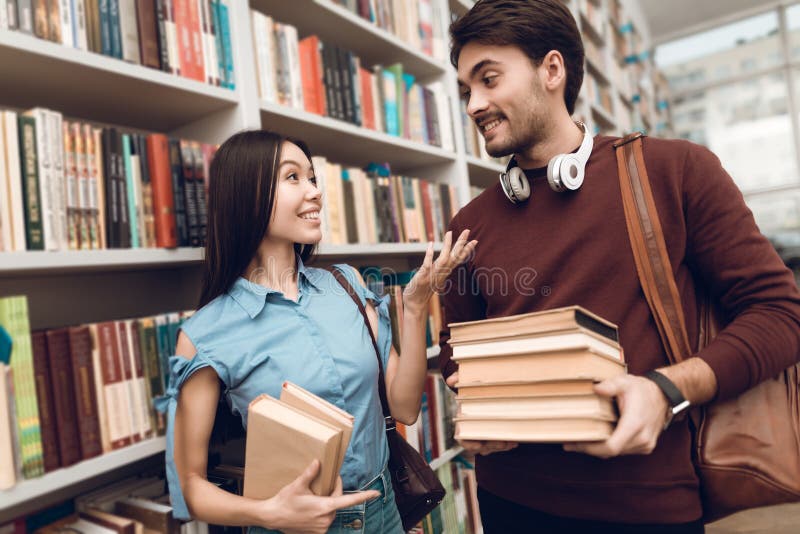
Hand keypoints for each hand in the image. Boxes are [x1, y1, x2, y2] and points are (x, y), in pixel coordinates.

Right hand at [259, 460, 379, 533]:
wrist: (272, 518)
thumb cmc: (285, 501)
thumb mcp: (297, 485)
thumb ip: (310, 474)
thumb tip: (318, 461)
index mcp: (325, 506)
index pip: (349, 500)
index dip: (364, 496)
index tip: (376, 493)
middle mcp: (326, 519)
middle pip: (337, 501)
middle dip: (333, 491)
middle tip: (322, 483)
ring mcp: (322, 528)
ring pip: (331, 510)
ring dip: (326, 502)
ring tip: (312, 498)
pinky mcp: (318, 533)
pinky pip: (325, 519)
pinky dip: (321, 512)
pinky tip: (309, 509)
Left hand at [403, 230, 476, 315]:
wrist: (416, 303)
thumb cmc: (424, 290)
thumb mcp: (436, 278)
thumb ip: (441, 270)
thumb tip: (446, 263)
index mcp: (445, 272)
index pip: (458, 259)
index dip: (467, 250)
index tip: (475, 240)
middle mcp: (441, 272)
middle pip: (454, 256)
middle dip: (461, 243)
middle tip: (467, 230)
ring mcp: (432, 274)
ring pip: (443, 259)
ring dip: (447, 246)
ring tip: (449, 232)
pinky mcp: (422, 276)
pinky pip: (427, 264)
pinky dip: (429, 254)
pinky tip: (430, 244)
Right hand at [446, 372, 517, 455]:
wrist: (481, 392)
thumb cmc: (471, 388)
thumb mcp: (465, 382)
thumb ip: (458, 379)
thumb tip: (450, 380)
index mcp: (462, 423)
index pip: (463, 439)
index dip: (470, 444)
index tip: (478, 445)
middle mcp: (472, 432)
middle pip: (480, 446)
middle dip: (491, 446)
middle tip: (502, 442)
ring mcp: (483, 436)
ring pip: (491, 448)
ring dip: (501, 446)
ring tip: (511, 441)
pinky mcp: (493, 436)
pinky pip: (499, 445)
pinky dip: (507, 444)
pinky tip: (515, 441)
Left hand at [562, 374, 668, 458]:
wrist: (664, 396)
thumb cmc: (643, 389)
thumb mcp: (625, 382)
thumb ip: (610, 385)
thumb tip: (595, 388)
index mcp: (634, 424)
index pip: (611, 447)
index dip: (591, 449)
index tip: (575, 444)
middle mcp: (642, 439)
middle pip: (610, 452)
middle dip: (590, 449)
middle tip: (570, 443)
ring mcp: (645, 445)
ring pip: (616, 453)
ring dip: (599, 449)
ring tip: (580, 441)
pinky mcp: (646, 447)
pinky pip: (623, 451)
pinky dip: (610, 447)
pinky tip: (597, 439)